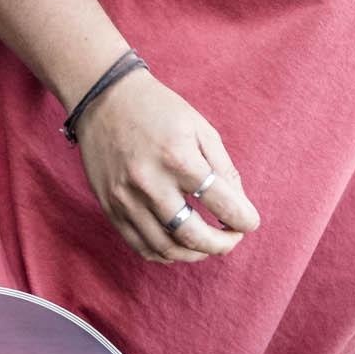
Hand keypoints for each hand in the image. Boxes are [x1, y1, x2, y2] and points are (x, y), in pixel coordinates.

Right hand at [74, 70, 260, 263]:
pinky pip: (141, 245)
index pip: (221, 203)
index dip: (243, 219)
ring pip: (166, 248)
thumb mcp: (200, 128)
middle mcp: (149, 182)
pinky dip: (166, 254)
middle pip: (193, 234)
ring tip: (209, 246)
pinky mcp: (110, 207)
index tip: (250, 222)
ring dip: (195, 254)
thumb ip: (223, 167)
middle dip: (222, 244)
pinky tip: (181, 246)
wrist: (104, 99)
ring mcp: (125, 198)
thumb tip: (238, 204)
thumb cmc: (159, 110)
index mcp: (178, 158)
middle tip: (232, 239)